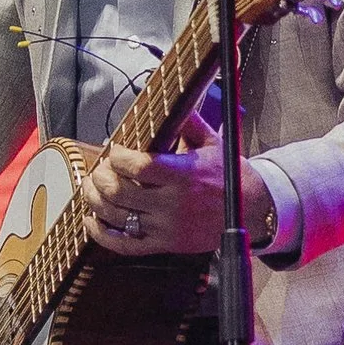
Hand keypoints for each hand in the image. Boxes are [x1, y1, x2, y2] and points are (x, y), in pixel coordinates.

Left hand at [85, 140, 277, 255]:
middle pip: (119, 192)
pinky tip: (92, 220)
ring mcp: (167, 227)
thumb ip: (189, 122)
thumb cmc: (229, 175)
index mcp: (183, 175)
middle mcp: (173, 203)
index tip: (114, 150)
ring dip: (95, 200)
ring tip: (91, 187)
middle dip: (101, 177)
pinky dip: (102, 234)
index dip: (117, 156)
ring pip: (117, 217)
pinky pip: (125, 245)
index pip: (137, 166)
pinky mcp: (165, 245)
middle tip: (99, 168)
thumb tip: (170, 99)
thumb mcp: (213, 143)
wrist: (252, 212)